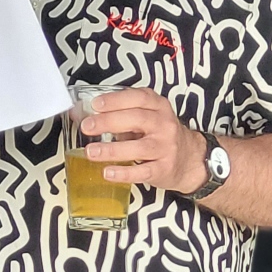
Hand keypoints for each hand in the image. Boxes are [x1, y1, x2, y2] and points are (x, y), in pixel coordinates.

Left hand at [83, 88, 208, 193]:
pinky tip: (108, 172)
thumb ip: (120, 115)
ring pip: (139, 147)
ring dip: (112, 150)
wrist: (189, 159)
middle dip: (109, 122)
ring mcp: (166, 147)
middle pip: (137, 119)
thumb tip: (82, 115)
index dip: (116, 100)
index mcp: (159, 106)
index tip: (96, 105)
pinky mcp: (164, 169)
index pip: (138, 98)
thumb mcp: (147, 117)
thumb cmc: (160, 135)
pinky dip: (124, 173)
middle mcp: (164, 125)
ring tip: (91, 152)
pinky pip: (143, 171)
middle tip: (87, 127)